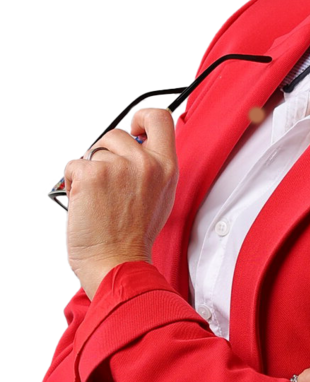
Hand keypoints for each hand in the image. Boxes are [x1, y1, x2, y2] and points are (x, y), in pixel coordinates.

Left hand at [62, 107, 178, 298]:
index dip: (142, 117)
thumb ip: (154, 167)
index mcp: (165, 167)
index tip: (134, 129)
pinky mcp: (91, 175)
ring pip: (93, 150)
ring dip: (89, 169)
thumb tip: (138, 147)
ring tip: (96, 196)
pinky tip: (83, 201)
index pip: (159, 118)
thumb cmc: (134, 237)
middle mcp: (144, 163)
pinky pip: (74, 164)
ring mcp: (117, 167)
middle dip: (105, 153)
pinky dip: (73, 182)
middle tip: (106, 181)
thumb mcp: (161, 197)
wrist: (116, 263)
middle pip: (117, 134)